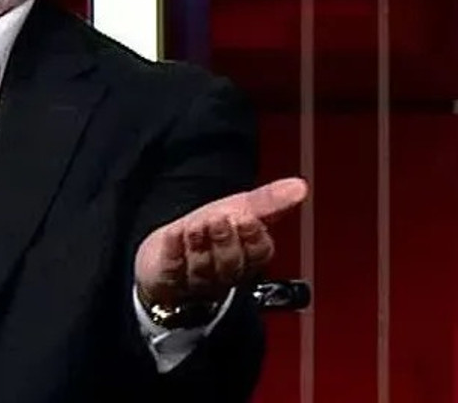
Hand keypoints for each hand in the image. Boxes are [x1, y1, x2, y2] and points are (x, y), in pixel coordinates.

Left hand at [135, 177, 308, 308]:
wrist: (169, 246)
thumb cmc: (209, 229)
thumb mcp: (238, 209)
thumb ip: (267, 201)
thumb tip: (300, 186)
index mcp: (247, 258)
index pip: (259, 254)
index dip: (253, 238)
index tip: (248, 218)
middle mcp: (224, 274)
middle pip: (231, 264)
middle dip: (226, 241)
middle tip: (220, 219)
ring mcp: (196, 281)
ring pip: (203, 268)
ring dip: (200, 246)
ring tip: (197, 224)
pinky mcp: (168, 280)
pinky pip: (172, 269)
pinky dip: (174, 251)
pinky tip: (173, 234)